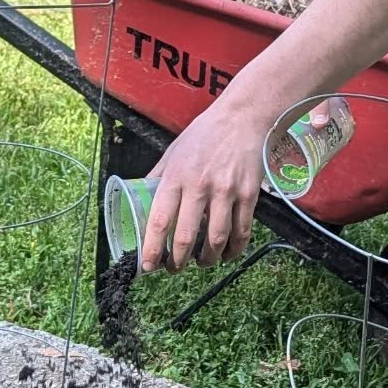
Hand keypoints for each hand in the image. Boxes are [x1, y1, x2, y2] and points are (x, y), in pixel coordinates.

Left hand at [141, 96, 276, 272]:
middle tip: (174, 269)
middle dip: (177, 262)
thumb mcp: (173, 151)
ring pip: (215, 240)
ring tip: (201, 263)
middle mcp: (199, 187)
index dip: (152, 249)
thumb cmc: (205, 134)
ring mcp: (226, 192)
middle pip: (186, 237)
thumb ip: (158, 176)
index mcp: (175, 177)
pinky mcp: (248, 195)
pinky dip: (234, 249)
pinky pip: (241, 232)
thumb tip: (140, 197)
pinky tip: (227, 254)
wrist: (243, 118)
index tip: (148, 265)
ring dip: (207, 260)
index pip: (159, 221)